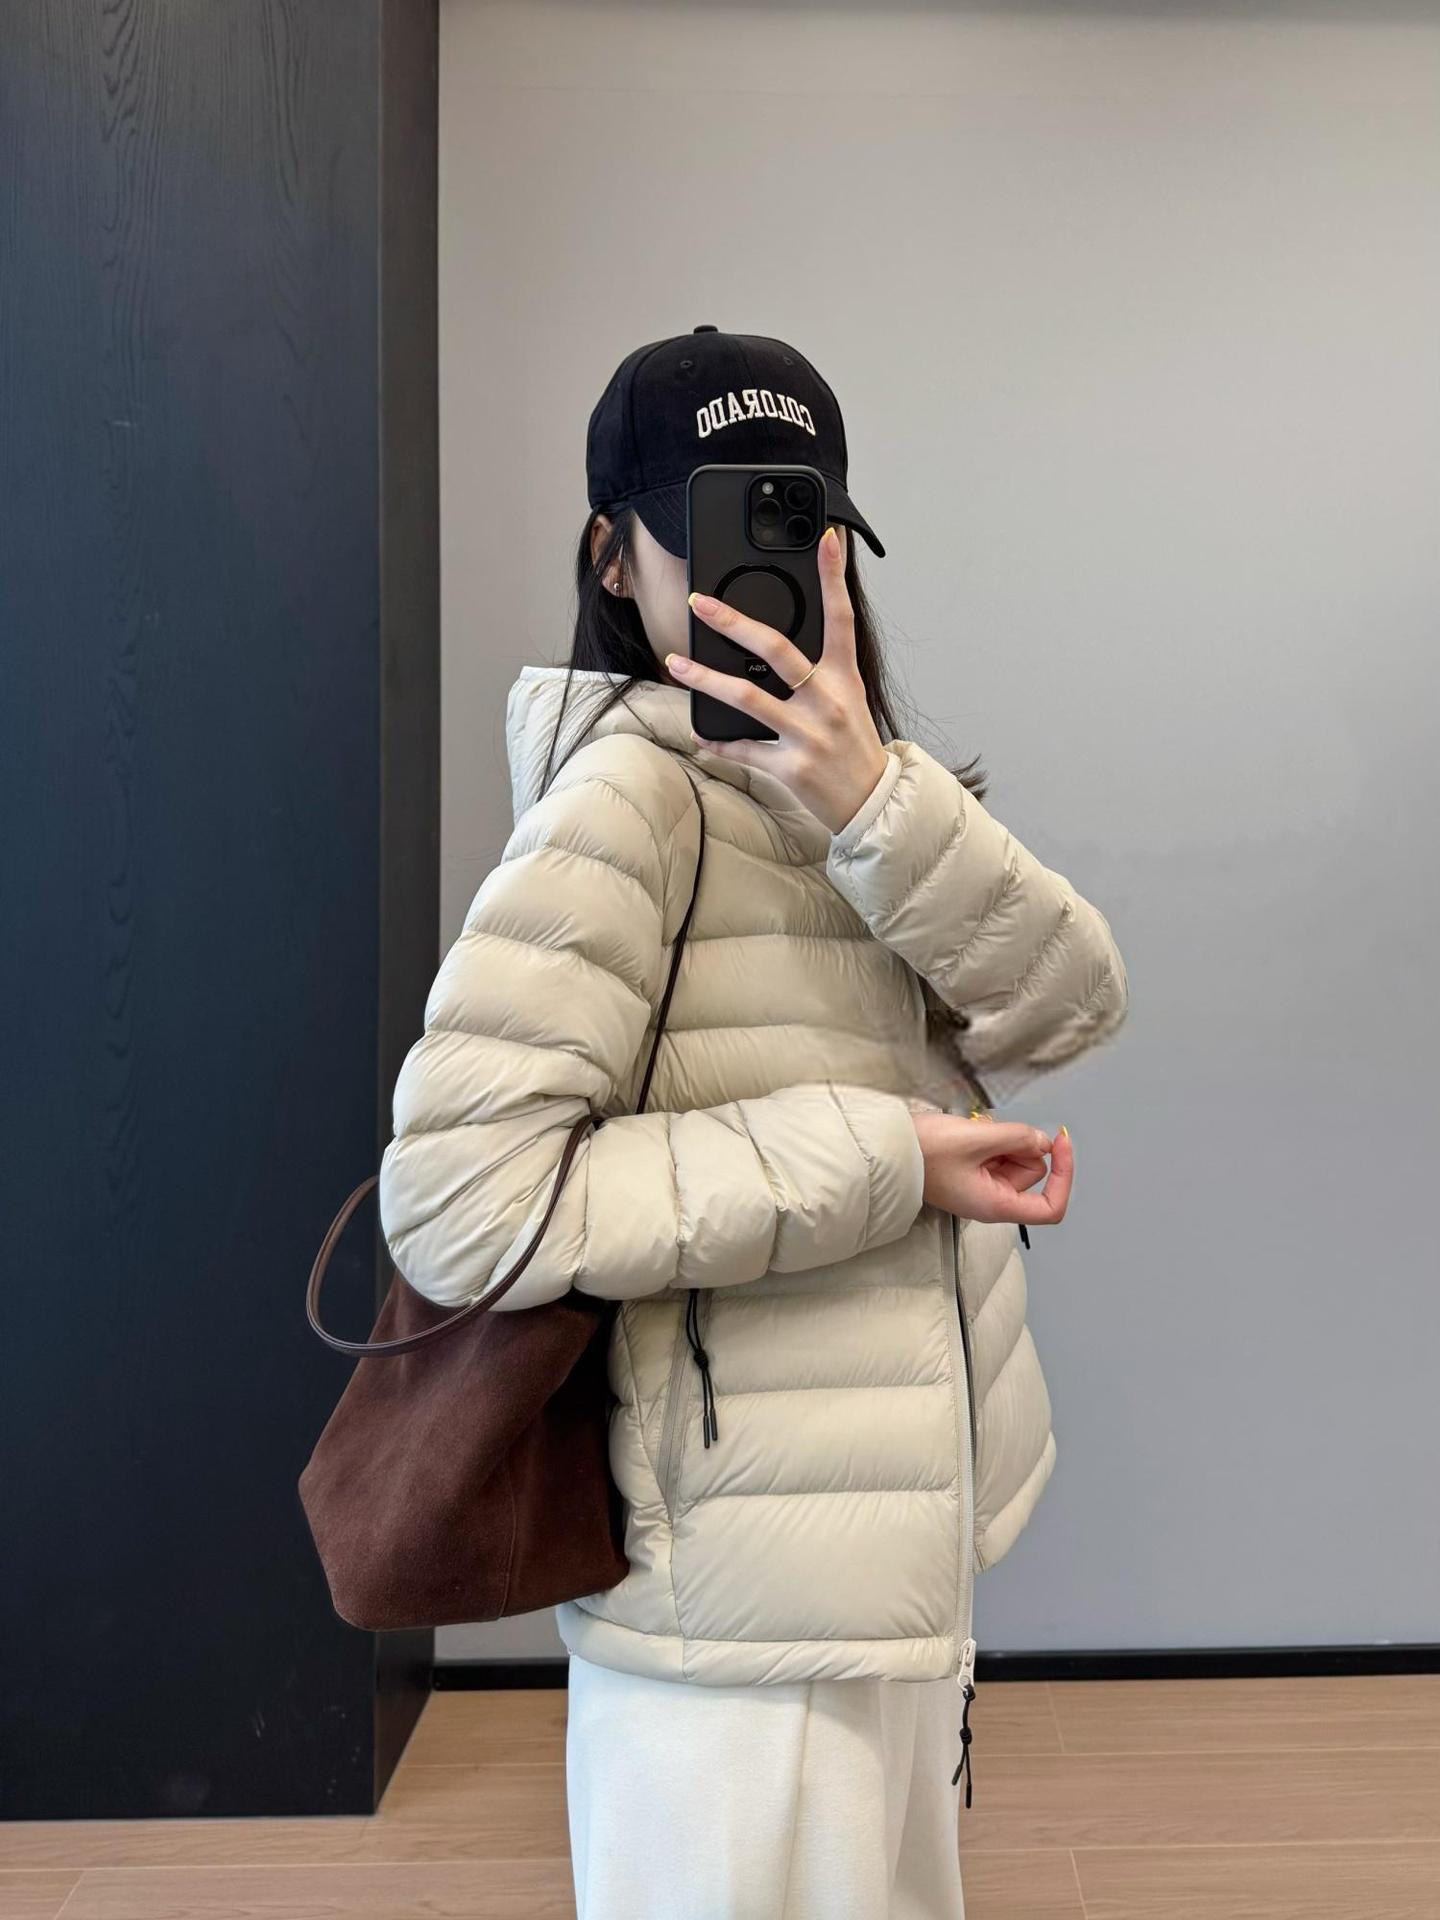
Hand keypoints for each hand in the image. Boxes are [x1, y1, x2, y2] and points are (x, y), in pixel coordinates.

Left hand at [664, 524, 891, 834]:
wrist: (870, 801)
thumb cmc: (853, 744)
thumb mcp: (849, 697)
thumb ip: (820, 667)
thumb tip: (775, 639)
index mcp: (844, 676)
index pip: (841, 617)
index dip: (834, 576)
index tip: (827, 539)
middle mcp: (826, 700)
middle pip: (775, 649)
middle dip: (733, 622)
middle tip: (700, 603)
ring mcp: (807, 734)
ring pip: (747, 697)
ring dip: (705, 679)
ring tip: (676, 663)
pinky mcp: (790, 766)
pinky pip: (743, 747)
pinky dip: (717, 741)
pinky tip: (699, 732)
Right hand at [912, 1112, 1073, 1227]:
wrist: (886, 1149)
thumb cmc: (924, 1151)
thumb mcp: (976, 1138)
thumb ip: (1018, 1138)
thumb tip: (1044, 1142)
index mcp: (995, 1205)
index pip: (1051, 1208)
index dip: (1064, 1176)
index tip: (1059, 1143)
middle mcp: (992, 1201)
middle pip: (1031, 1172)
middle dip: (1019, 1147)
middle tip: (989, 1134)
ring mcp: (981, 1186)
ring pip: (1015, 1159)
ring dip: (1004, 1139)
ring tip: (974, 1133)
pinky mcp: (972, 1171)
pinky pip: (997, 1153)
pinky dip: (992, 1139)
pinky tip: (970, 1133)